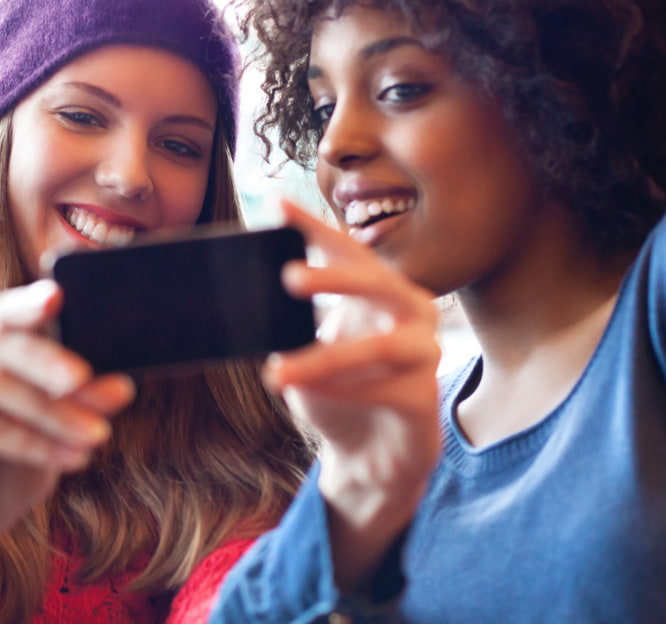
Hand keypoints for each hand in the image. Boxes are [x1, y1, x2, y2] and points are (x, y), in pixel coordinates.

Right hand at [0, 280, 135, 622]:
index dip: (28, 302)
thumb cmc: (12, 460)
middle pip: (0, 341)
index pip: (6, 310)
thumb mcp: (57, 427)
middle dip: (49, 361)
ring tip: (96, 436)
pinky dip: (31, 442)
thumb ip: (82, 401)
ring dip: (51, 412)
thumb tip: (123, 386)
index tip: (57, 295)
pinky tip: (68, 457)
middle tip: (86, 379)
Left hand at [266, 200, 441, 588]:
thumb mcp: (306, 353)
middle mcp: (411, 312)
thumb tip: (241, 299)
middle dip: (336, 276)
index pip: (350, 249)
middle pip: (379, 281)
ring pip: (380, 345)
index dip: (315, 227)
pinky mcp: (424, 398)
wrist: (370, 457)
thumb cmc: (337, 393)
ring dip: (326, 357)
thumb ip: (290, 326)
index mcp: (381, 290)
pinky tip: (307, 394)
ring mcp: (424, 353)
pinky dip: (343, 391)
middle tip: (288, 276)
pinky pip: (385, 389)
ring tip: (277, 372)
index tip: (278, 208)